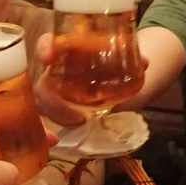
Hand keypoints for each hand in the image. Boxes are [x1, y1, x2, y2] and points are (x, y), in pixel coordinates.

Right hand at [33, 32, 149, 127]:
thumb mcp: (123, 62)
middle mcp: (56, 72)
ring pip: (41, 105)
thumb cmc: (113, 66)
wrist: (117, 81)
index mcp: (68, 52)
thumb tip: (144, 62)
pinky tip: (54, 141)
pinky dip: (46, 131)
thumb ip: (133, 61)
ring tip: (80, 124)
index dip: (44, 48)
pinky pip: (45, 119)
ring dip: (55, 118)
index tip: (47, 58)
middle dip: (51, 101)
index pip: (49, 44)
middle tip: (78, 117)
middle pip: (42, 84)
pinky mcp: (56, 109)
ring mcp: (53, 92)